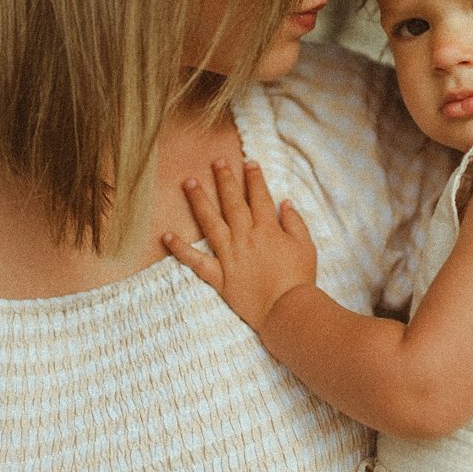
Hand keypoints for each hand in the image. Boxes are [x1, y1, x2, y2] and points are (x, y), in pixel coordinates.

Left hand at [162, 159, 317, 329]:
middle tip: (215, 161)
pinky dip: (180, 249)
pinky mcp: (219, 276)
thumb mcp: (307, 246)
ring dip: (199, 201)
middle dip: (224, 180)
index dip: (253, 178)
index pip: (259, 196)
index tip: (247, 162)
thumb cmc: (300, 279)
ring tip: (189, 183)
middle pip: (232, 203)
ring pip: (210, 223)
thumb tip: (285, 203)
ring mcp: (229, 255)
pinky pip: (196, 261)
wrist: (286, 309)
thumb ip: (294, 222)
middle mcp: (245, 237)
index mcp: (268, 229)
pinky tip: (166, 236)